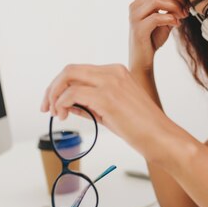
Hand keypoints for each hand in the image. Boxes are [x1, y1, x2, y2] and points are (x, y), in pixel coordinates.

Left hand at [40, 63, 183, 162]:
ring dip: (55, 96)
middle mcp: (113, 72)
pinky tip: (65, 116)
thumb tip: (67, 104)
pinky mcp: (106, 97)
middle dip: (52, 88)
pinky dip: (62, 104)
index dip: (61, 85)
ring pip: (68, 77)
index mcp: (116, 72)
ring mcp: (110, 83)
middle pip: (70, 69)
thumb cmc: (142, 128)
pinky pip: (72, 94)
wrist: (161, 137)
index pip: (79, 71)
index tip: (53, 103)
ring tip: (56, 114)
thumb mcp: (112, 111)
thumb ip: (90, 103)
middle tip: (46, 107)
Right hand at [128, 0, 187, 71]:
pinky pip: (156, 17)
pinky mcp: (138, 28)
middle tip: (187, 9)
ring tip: (183, 16)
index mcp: (140, 0)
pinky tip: (176, 24)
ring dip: (174, 6)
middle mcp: (135, 5)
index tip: (187, 2)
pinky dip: (170, 18)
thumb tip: (186, 0)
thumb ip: (172, 8)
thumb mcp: (165, 19)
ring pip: (156, 0)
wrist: (143, 59)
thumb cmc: (153, 38)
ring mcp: (134, 16)